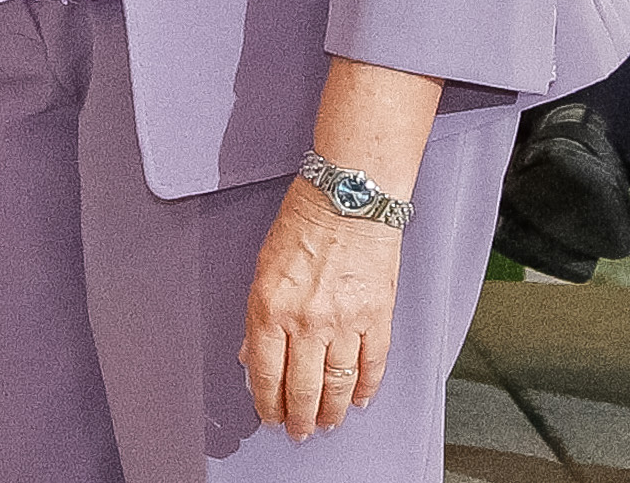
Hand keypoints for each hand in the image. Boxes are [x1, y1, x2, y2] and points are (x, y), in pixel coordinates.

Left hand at [238, 174, 410, 439]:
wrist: (348, 198)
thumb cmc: (302, 224)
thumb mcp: (262, 269)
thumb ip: (259, 317)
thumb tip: (252, 354)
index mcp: (269, 308)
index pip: (265, 373)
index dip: (268, 403)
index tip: (270, 418)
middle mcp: (306, 321)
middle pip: (302, 388)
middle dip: (300, 417)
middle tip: (300, 431)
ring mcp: (344, 322)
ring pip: (338, 384)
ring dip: (333, 410)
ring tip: (329, 423)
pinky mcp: (377, 316)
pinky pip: (372, 365)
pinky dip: (367, 388)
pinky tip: (362, 400)